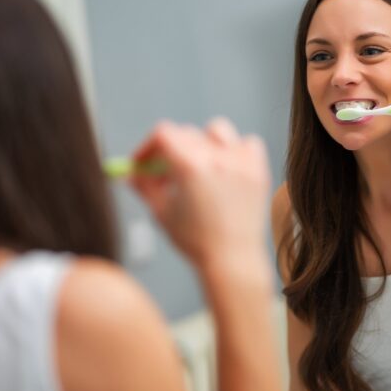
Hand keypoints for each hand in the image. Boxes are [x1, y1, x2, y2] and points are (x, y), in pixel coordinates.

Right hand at [130, 118, 271, 271]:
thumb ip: (144, 186)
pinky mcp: (258, 169)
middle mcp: (217, 157)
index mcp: (190, 165)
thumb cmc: (196, 241)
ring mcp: (241, 161)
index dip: (148, 147)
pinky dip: (236, 150)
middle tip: (165, 174)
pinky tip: (227, 169)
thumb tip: (131, 173)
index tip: (144, 162)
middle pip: (186, 134)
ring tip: (199, 169)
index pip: (163, 134)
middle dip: (170, 151)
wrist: (233, 259)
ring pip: (217, 131)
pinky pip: (247, 143)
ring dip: (203, 143)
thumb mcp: (161, 211)